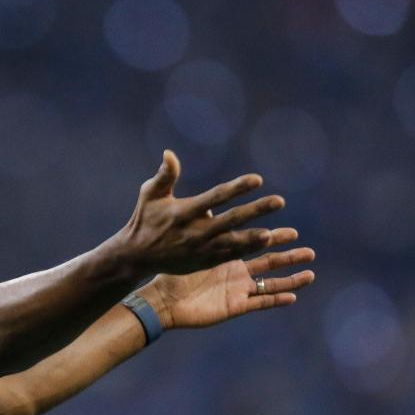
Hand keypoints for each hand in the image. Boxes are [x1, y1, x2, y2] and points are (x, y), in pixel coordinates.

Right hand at [118, 150, 285, 275]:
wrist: (136, 256)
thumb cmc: (144, 220)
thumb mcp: (149, 195)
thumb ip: (164, 176)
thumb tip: (170, 153)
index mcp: (182, 212)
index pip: (215, 197)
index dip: (236, 188)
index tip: (257, 179)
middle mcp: (193, 231)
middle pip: (230, 220)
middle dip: (255, 211)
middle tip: (278, 201)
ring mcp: (199, 249)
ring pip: (232, 243)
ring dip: (253, 238)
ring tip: (272, 233)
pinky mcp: (202, 261)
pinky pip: (228, 256)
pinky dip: (244, 251)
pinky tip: (263, 243)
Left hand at [137, 228, 315, 329]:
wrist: (162, 298)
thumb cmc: (170, 271)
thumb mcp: (188, 243)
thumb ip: (202, 224)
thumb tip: (212, 203)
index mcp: (226, 256)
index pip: (254, 244)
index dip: (272, 238)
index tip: (293, 232)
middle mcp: (235, 274)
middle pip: (269, 263)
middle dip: (289, 257)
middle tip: (309, 250)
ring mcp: (236, 291)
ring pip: (270, 285)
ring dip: (291, 280)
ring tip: (310, 273)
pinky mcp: (233, 306)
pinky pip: (258, 304)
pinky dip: (275, 300)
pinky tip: (293, 297)